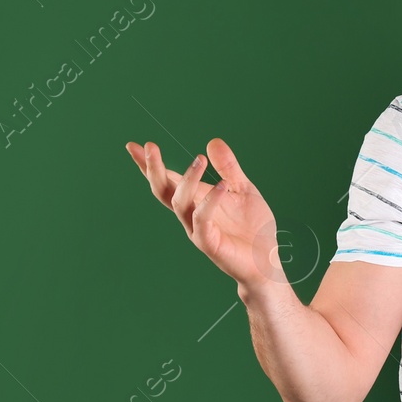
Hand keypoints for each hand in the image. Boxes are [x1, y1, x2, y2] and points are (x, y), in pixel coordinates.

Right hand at [126, 138, 282, 287]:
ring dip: (187, 179)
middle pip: (163, 191)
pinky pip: (202, 220)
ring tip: (200, 159)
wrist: (267, 259)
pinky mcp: (209, 243)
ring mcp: (197, 229)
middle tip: (150, 146)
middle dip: (153, 169)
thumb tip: (212, 141)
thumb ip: (228, 167)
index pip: (167, 180)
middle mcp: (190, 214)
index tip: (134, 146)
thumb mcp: (242, 188)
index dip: (149, 165)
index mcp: (195, 200)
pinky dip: (210, 202)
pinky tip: (222, 186)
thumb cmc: (252, 227)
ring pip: (179, 203)